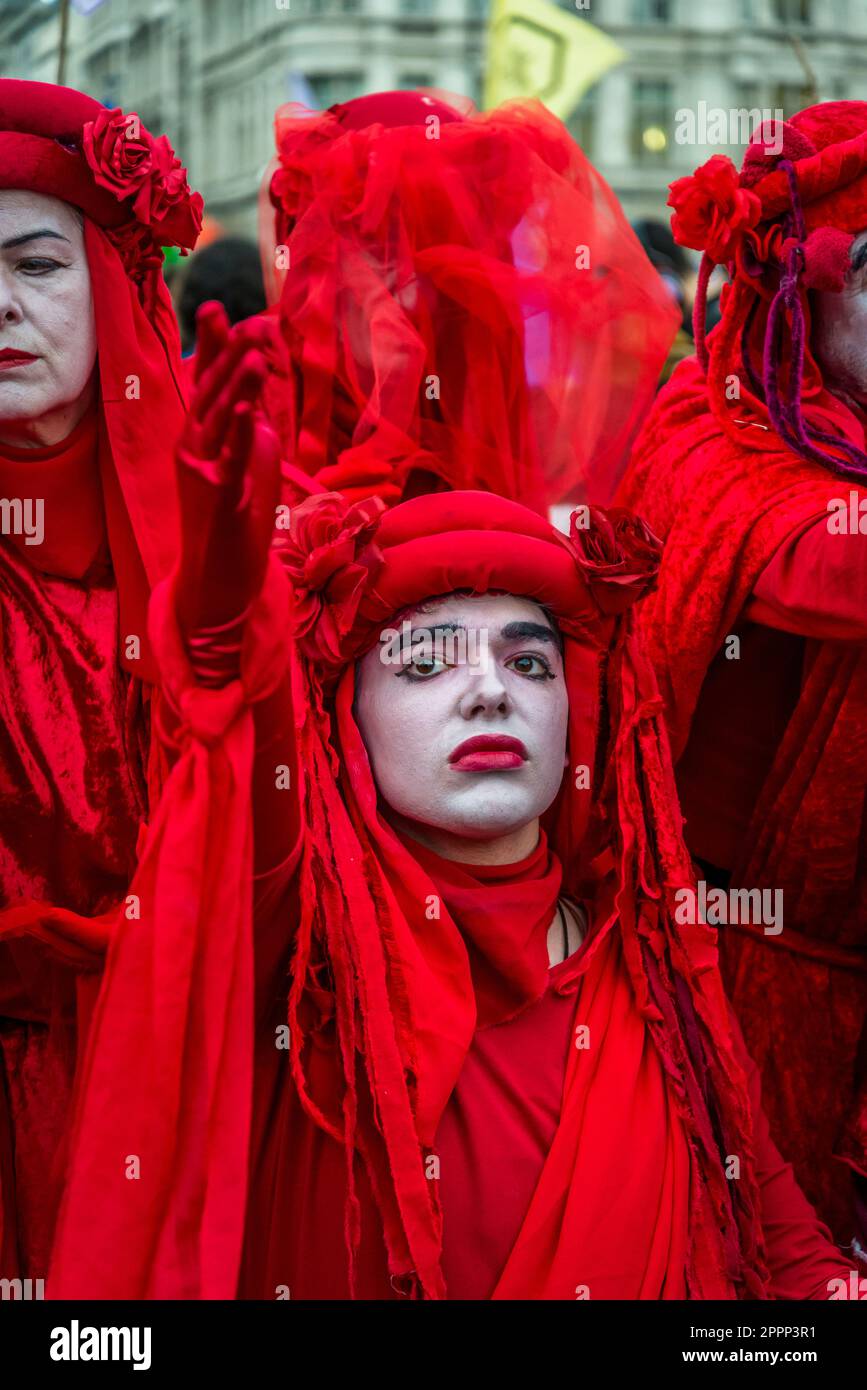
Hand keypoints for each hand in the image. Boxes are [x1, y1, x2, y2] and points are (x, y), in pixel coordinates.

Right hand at [175, 302, 281, 682]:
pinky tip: (249, 408)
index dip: (212, 347)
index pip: (205, 384)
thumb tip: (257, 394)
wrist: (220, 581)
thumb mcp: (247, 464)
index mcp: (200, 438)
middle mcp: (193, 449)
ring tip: (253, 353)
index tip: (216, 308)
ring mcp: (201, 473)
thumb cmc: (235, 522)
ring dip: (235, 386)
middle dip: (224, 355)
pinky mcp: (218, 499)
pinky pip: (229, 461)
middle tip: (240, 318)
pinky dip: (239, 433)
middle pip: (208, 394)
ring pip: (217, 421)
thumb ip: (251, 427)